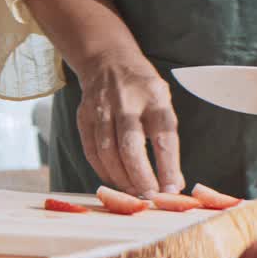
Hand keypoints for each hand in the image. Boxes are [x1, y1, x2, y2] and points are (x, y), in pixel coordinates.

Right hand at [74, 49, 184, 195]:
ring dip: (122, 179)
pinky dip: (104, 171)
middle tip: (150, 197)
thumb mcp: (162, 102)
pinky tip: (116, 180)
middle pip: (130, 147)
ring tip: (135, 193)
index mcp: (153, 97)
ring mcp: (101, 109)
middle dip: (141, 177)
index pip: (163, 136)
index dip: (168, 166)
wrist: (107, 61)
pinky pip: (91, 152)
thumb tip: (172, 182)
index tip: (173, 188)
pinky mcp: (84, 117)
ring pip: (108, 153)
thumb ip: (166, 139)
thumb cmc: (141, 88)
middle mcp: (126, 102)